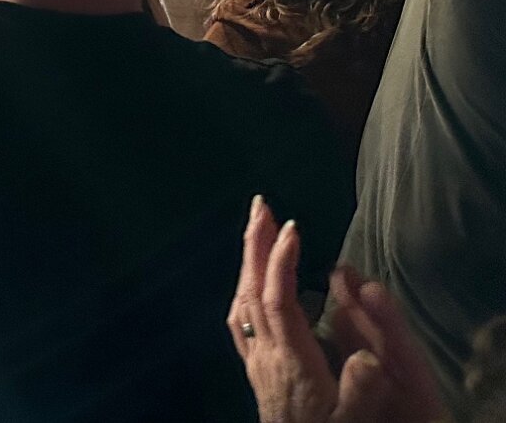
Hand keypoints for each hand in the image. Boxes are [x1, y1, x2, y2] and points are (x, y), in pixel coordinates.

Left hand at [231, 197, 441, 422]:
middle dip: (256, 245)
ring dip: (249, 262)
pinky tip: (247, 281)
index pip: (279, 301)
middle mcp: (265, 353)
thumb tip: (369, 357)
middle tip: (261, 205)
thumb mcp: (355, 418)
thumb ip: (362, 389)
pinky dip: (244, 288)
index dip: (282, 263)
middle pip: (253, 291)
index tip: (293, 227)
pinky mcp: (254, 369)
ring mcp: (255, 360)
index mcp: (291, 359)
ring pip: (242, 300)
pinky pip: (239, 319)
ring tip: (257, 230)